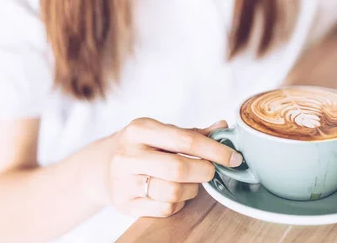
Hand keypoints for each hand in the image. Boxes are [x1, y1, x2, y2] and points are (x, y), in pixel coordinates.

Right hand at [106, 119, 241, 217]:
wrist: (103, 166)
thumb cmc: (142, 146)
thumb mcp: (162, 132)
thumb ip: (194, 133)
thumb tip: (224, 128)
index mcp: (140, 129)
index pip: (185, 140)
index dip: (215, 150)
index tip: (234, 157)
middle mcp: (128, 154)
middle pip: (179, 168)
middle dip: (205, 171)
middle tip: (212, 171)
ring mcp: (123, 181)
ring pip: (173, 192)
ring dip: (192, 189)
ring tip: (191, 181)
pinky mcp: (124, 205)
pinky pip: (165, 209)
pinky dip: (179, 203)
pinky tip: (176, 193)